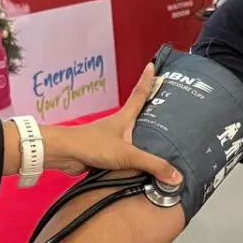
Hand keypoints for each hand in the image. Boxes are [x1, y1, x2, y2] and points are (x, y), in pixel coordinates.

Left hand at [38, 63, 180, 184]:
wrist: (65, 154)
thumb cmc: (92, 145)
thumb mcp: (128, 154)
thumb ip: (153, 165)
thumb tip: (177, 176)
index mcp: (125, 117)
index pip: (140, 94)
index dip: (147, 80)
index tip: (153, 66)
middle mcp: (119, 126)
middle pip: (139, 115)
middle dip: (152, 111)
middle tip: (169, 107)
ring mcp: (112, 139)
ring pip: (133, 137)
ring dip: (145, 139)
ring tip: (164, 142)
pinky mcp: (106, 154)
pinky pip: (126, 155)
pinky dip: (136, 159)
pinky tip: (144, 167)